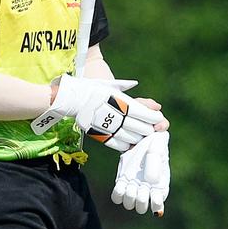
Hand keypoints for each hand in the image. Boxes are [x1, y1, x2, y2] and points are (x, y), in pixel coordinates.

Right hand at [32, 74, 165, 151]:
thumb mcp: (107, 84)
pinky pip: (115, 143)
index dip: (152, 116)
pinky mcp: (97, 133)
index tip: (159, 117)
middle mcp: (111, 113)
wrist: (68, 99)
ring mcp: (104, 125)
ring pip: (128, 136)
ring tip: (143, 135)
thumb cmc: (89, 88)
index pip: (140, 111)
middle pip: (137, 126)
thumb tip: (135, 85)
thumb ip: (122, 86)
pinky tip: (130, 142)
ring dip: (139, 137)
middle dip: (148, 128)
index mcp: (116, 99)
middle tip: (154, 129)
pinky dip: (126, 144)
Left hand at [112, 131, 170, 215]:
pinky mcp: (122, 183)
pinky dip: (118, 193)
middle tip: (141, 185)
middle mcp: (147, 192)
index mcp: (161, 188)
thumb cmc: (155, 146)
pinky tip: (123, 183)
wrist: (142, 139)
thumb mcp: (157, 151)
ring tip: (132, 183)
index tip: (152, 189)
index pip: (157, 206)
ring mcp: (134, 189)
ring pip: (129, 204)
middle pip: (141, 208)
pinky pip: (117, 197)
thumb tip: (150, 182)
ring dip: (129, 196)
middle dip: (140, 199)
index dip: (154, 202)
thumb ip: (154, 165)